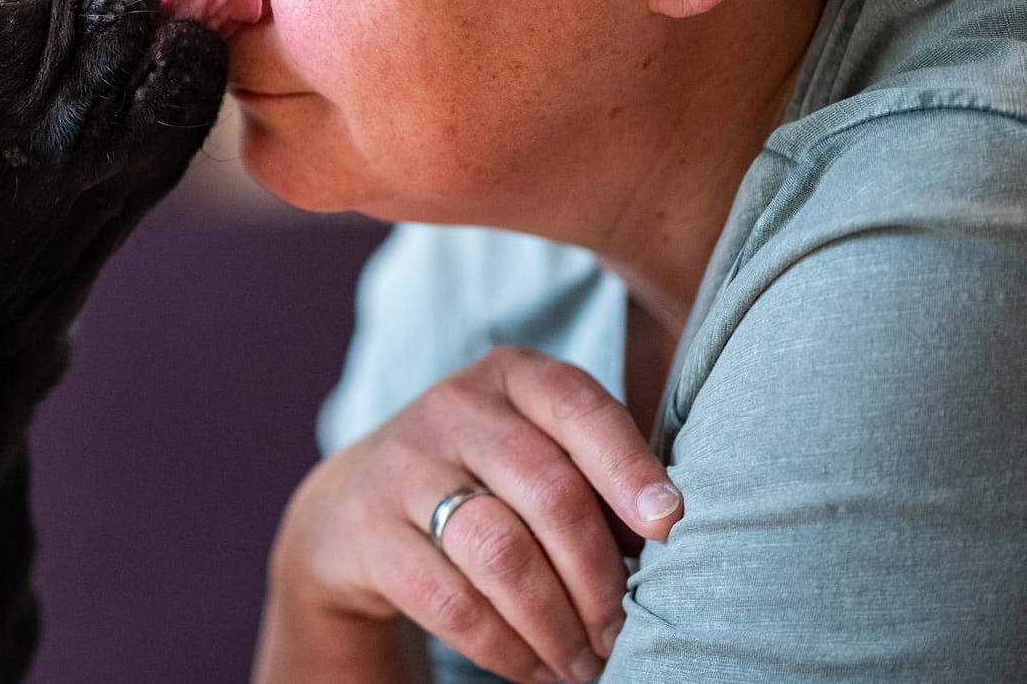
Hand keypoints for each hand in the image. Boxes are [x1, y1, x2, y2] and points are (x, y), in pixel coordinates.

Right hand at [253, 346, 682, 683]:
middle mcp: (453, 408)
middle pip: (548, 491)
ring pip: (498, 551)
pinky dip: (504, 648)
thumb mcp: (538, 447)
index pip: (579, 406)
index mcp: (513, 376)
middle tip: (624, 630)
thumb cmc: (488, 477)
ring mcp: (403, 467)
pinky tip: (536, 667)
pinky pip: (449, 600)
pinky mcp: (368, 531)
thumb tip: (671, 535)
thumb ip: (599, 474)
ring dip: (555, 622)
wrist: (359, 502)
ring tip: (587, 661)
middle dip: (598, 575)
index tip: (670, 527)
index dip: (629, 466)